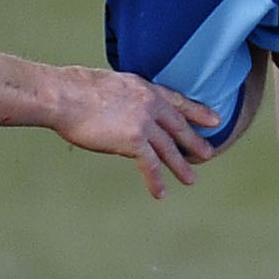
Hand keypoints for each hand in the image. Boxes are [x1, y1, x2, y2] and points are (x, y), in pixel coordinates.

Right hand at [49, 66, 220, 197]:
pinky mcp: (133, 140)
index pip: (177, 101)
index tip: (215, 119)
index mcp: (144, 88)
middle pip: (178, 127)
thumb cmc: (74, 89)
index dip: (197, 111)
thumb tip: (120, 108)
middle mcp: (149, 104)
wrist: (63, 96)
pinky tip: (160, 193)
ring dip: (181, 166)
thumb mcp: (109, 85)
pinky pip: (150, 165)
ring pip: (169, 149)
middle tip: (209, 153)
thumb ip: (123, 97)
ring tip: (191, 180)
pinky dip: (155, 180)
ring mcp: (144, 122)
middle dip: (194, 141)